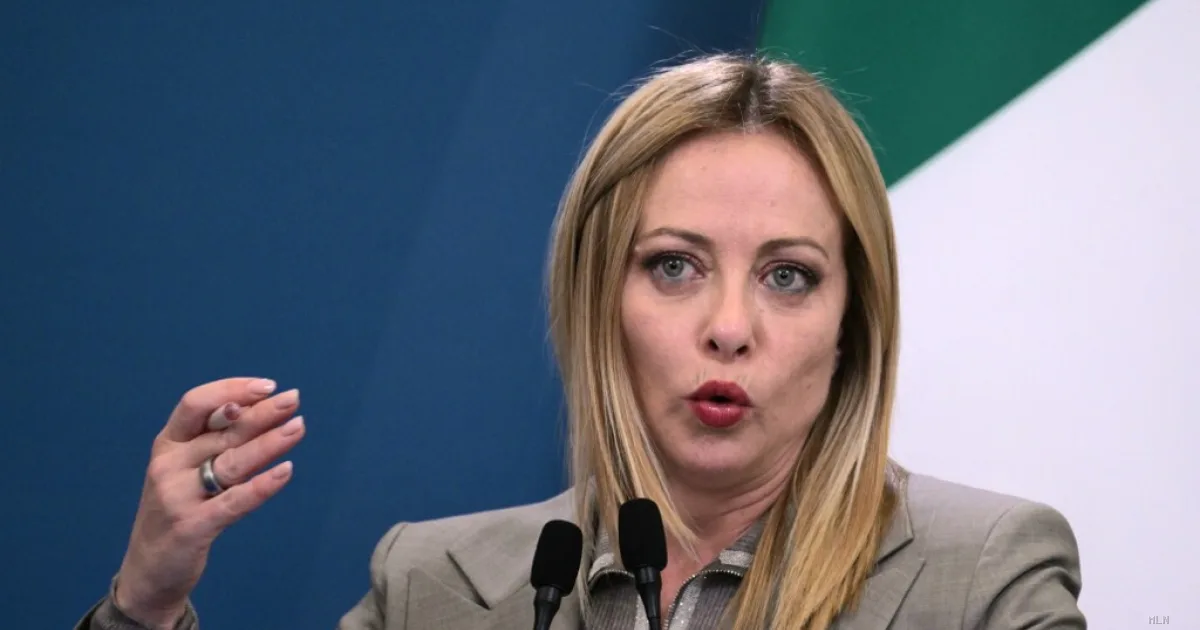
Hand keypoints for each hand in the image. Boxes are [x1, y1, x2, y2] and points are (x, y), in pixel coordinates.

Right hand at [112, 377, 305, 628]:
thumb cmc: (177, 508)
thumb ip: (211, 439)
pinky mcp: (192, 527)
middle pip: (222, 431)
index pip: (195, 404)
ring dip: (269, 442)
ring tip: (299, 426)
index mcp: (166, 444)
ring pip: (232, 462)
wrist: (148, 571)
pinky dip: (262, 486)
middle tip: (294, 399)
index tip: (267, 386)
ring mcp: (177, 496)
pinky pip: (234, 501)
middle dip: (261, 413)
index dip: (230, 389)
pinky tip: (286, 471)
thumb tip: (251, 407)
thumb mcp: (184, 468)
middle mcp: (168, 465)